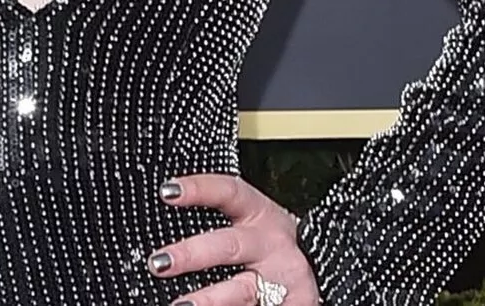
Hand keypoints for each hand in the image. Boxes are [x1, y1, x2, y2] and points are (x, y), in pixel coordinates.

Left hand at [145, 173, 322, 305]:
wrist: (325, 273)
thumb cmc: (269, 248)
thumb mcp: (251, 227)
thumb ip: (217, 227)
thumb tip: (166, 244)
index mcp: (260, 214)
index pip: (230, 192)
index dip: (200, 189)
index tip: (167, 191)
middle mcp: (272, 244)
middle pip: (230, 245)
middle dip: (193, 254)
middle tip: (159, 262)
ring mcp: (282, 279)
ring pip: (243, 289)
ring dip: (210, 298)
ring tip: (181, 305)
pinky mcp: (292, 305)